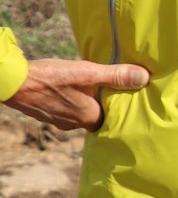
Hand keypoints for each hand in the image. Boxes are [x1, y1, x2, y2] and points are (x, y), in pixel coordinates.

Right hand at [2, 58, 149, 130]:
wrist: (13, 82)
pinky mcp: (49, 112)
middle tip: (119, 90)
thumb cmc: (51, 77)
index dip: (123, 109)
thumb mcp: (87, 73)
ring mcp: (59, 120)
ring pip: (83, 112)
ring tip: (101, 86)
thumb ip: (115, 76)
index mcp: (88, 117)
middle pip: (99, 116)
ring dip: (91, 101)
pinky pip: (69, 108)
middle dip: (108, 104)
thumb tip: (143, 78)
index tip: (133, 98)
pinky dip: (76, 100)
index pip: (114, 119)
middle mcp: (74, 124)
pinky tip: (77, 88)